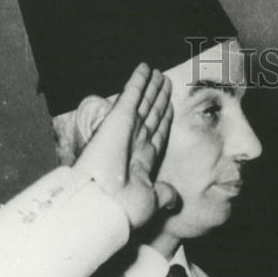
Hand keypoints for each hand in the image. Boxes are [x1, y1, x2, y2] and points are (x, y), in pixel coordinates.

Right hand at [75, 63, 176, 228]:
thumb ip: (165, 195)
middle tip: (166, 83)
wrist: (104, 203)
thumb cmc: (125, 208)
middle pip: (151, 115)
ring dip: (152, 87)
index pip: (157, 135)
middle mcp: (135, 142)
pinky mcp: (119, 118)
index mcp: (143, 161)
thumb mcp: (152, 202)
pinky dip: (138, 80)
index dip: (164, 120)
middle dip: (159, 100)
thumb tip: (174, 200)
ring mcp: (127, 129)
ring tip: (160, 73)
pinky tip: (145, 68)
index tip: (170, 108)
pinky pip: (132, 94)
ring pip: (144, 102)